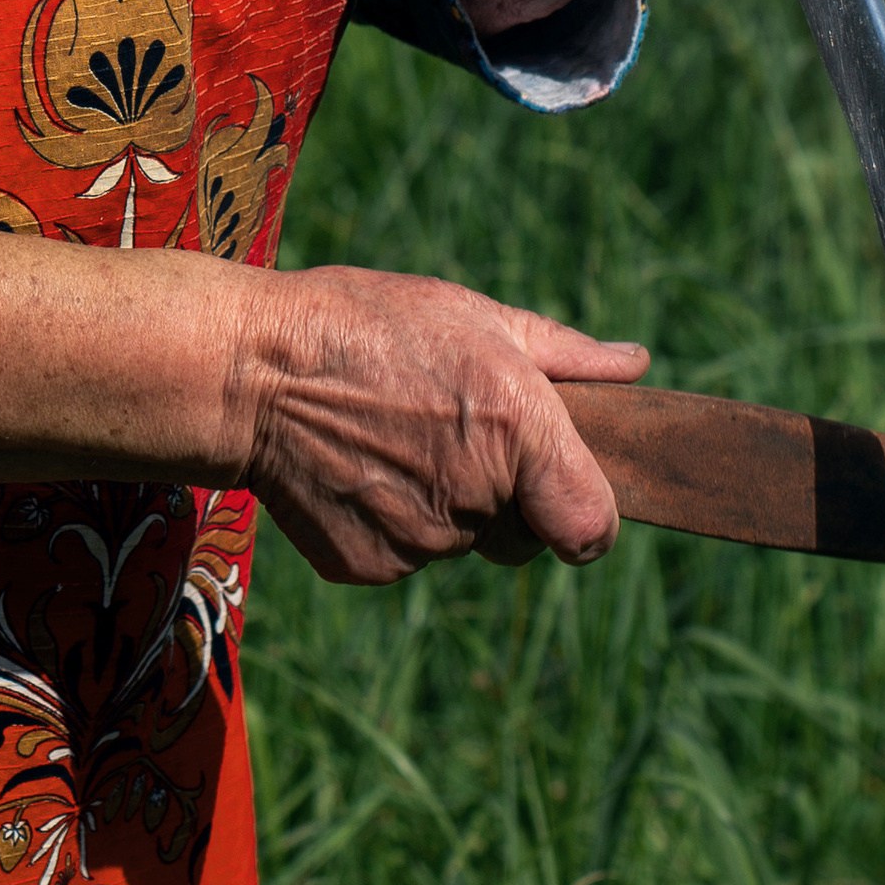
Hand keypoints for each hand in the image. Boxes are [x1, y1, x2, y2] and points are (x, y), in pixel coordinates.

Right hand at [0, 225, 647, 583]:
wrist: (248, 369)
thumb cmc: (367, 324)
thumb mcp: (473, 316)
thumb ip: (566, 356)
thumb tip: (637, 365)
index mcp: (521, 432)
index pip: (593, 530)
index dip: (582, 514)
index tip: (559, 492)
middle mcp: (479, 497)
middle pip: (523, 535)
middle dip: (502, 499)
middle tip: (447, 436)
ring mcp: (422, 542)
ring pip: (460, 543)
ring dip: (442, 507)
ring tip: (388, 438)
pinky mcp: (369, 568)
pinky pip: (404, 557)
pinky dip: (388, 524)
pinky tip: (354, 468)